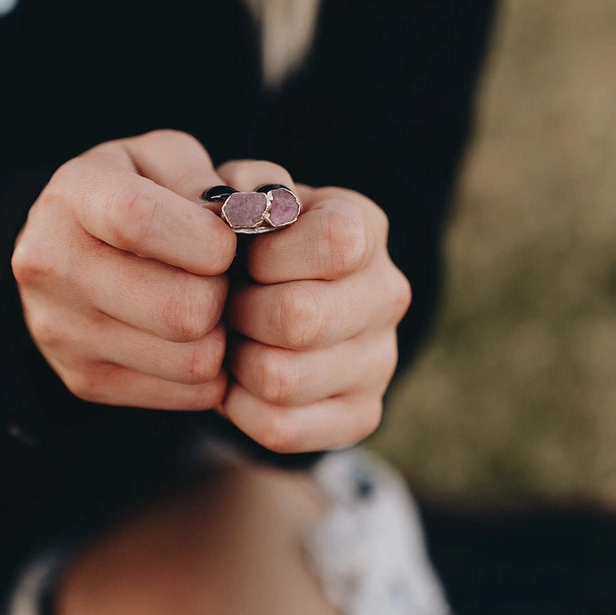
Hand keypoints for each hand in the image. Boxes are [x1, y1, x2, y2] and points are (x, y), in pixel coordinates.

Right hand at [12, 130, 236, 409]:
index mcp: (73, 195)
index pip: (139, 220)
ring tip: (210, 301)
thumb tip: (255, 213)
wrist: (71, 246)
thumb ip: (211, 178)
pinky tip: (195, 334)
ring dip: (221, 333)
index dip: (205, 237)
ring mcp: (62, 331)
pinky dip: (210, 368)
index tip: (228, 240)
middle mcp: (51, 265)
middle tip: (221, 275)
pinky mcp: (85, 380)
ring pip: (192, 358)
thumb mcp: (166, 159)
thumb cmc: (138, 190)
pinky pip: (188, 392)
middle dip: (223, 291)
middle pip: (179, 308)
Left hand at [216, 160, 411, 453]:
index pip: (334, 242)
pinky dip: (241, 409)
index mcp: (364, 228)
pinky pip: (281, 429)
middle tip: (228, 304)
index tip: (245, 256)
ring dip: (237, 362)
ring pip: (283, 380)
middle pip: (300, 318)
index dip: (270, 253)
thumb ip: (243, 185)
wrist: (277, 296)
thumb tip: (246, 205)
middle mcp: (387, 293)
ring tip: (234, 339)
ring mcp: (382, 359)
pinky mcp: (363, 414)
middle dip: (241, 312)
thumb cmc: (254, 238)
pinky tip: (239, 380)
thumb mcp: (246, 195)